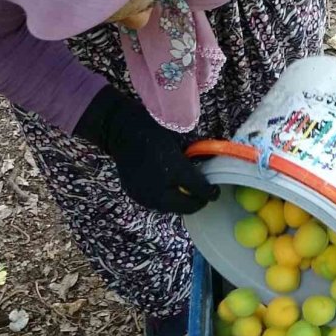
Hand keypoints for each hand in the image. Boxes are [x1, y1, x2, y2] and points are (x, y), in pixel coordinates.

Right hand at [74, 86, 218, 213]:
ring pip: (172, 208)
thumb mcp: (179, 138)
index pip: (200, 189)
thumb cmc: (153, 128)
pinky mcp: (136, 196)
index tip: (214, 190)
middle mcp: (161, 189)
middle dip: (197, 201)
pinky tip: (169, 189)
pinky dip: (167, 199)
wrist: (120, 130)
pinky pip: (158, 204)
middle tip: (202, 194)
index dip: (210, 192)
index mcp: (175, 170)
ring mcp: (146, 196)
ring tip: (186, 192)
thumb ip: (194, 156)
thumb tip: (209, 166)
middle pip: (187, 206)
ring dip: (182, 202)